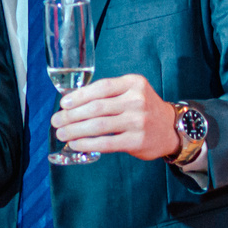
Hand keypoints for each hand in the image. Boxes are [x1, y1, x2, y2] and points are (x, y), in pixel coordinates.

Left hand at [51, 73, 179, 160]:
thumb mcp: (131, 92)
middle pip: (96, 108)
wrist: (171, 128)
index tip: (63, 104)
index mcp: (134, 83)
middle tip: (56, 121)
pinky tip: (75, 144)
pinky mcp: (137, 141)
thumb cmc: (143, 109)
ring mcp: (139, 121)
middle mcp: (137, 100)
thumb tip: (70, 102)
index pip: (101, 87)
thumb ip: (107, 94)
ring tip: (61, 133)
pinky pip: (106, 142)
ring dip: (75, 130)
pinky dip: (87, 143)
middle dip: (71, 115)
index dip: (78, 96)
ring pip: (98, 125)